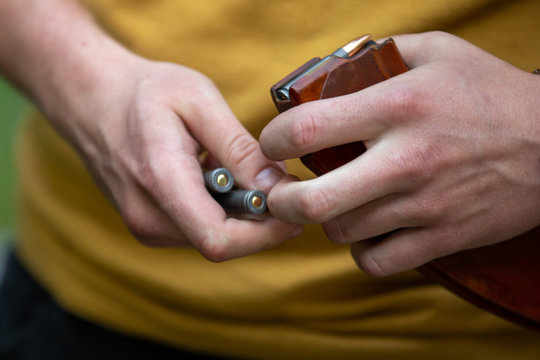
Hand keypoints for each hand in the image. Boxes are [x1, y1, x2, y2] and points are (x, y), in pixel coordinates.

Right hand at [69, 56, 302, 259]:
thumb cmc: (145, 92)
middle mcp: (147, 217)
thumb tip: (276, 187)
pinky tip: (216, 178)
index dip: (265, 235)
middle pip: (223, 244)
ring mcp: (145, 226)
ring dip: (241, 215)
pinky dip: (221, 212)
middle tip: (276, 182)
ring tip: (237, 170)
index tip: (291, 210)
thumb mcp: (198, 101)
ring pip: (213, 239)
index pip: (220, 239)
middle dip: (260, 222)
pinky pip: (198, 231)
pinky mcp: (149, 226)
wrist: (92, 100)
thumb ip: (238, 147)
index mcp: (160, 182)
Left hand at [260, 32, 539, 275]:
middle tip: (280, 192)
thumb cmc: (490, 93)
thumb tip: (330, 70)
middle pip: (312, 200)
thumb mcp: (438, 51)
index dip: (273, 140)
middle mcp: (406, 158)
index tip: (274, 144)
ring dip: (326, 219)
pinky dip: (361, 251)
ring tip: (335, 203)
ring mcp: (425, 204)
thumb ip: (379, 54)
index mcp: (397, 105)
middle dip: (280, 201)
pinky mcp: (443, 237)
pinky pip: (377, 262)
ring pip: (341, 231)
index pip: (306, 129)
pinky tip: (368, 230)